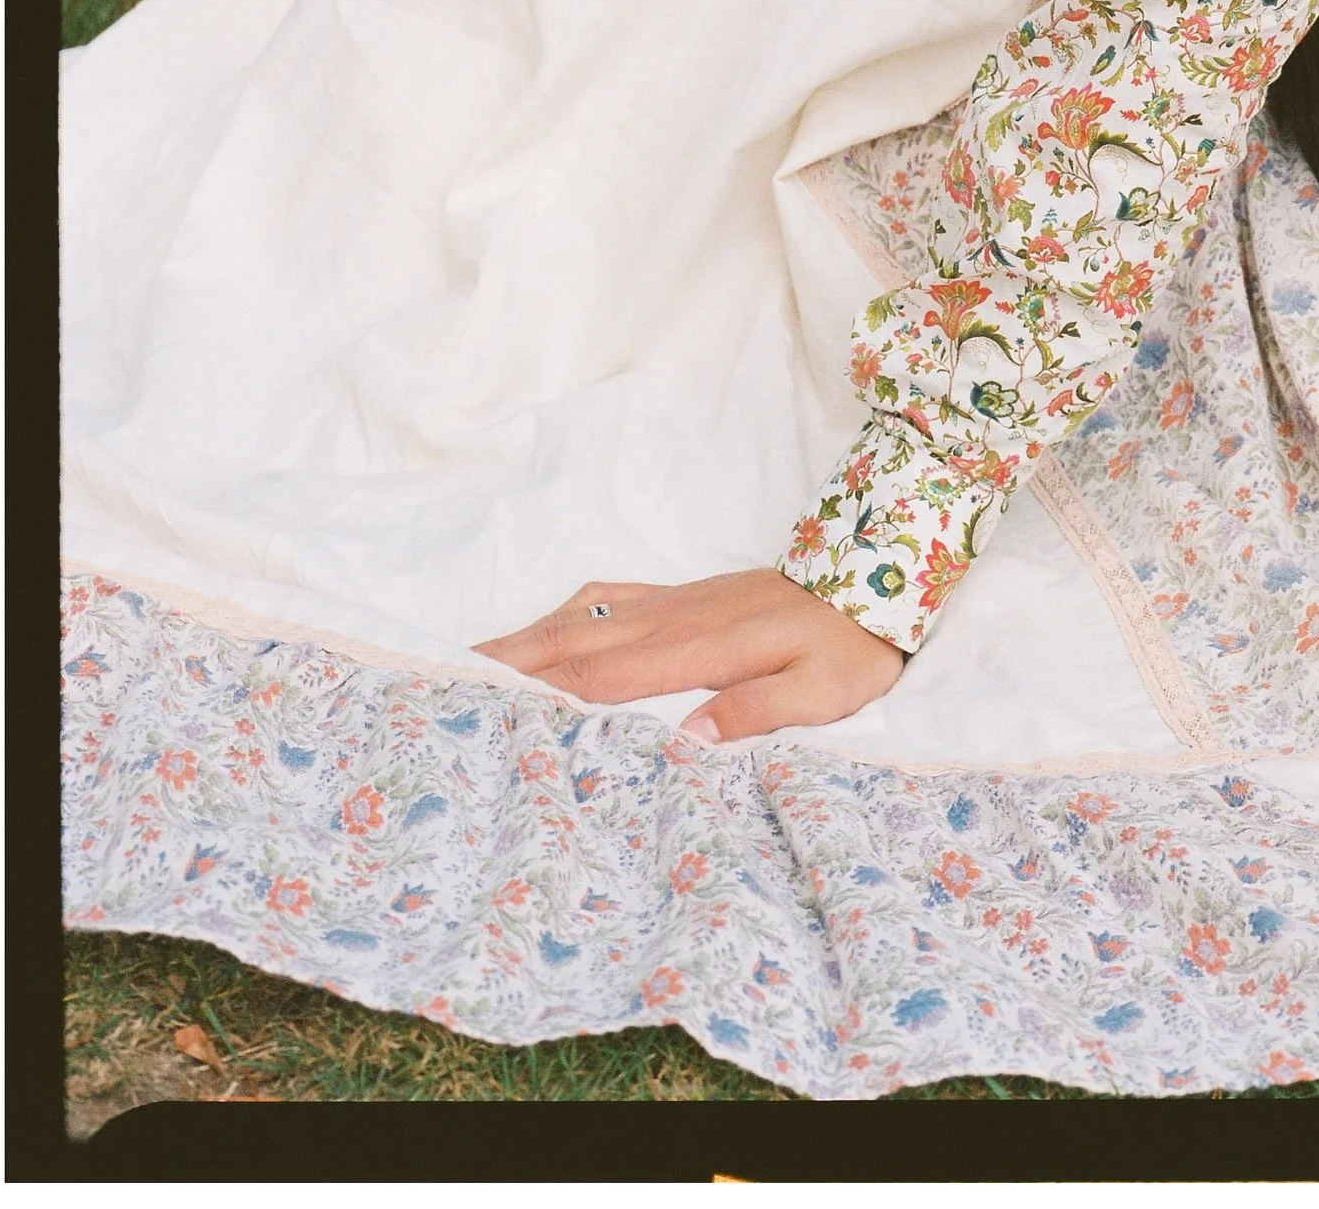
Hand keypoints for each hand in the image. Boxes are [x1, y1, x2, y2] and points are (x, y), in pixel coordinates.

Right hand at [475, 568, 904, 743]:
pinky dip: (567, 614)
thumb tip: (688, 739)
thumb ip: (755, 713)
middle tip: (445, 681)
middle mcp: (675, 618)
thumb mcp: (821, 691)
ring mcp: (675, 601)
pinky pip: (611, 598)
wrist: (872, 578)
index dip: (548, 691)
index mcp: (702, 649)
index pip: (608, 675)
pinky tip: (547, 628)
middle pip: (577, 641)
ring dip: (528, 638)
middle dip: (512, 663)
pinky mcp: (683, 596)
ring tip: (473, 664)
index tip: (490, 706)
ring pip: (585, 617)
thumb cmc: (849, 645)